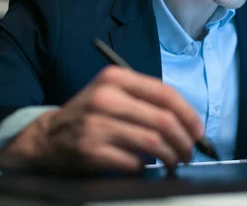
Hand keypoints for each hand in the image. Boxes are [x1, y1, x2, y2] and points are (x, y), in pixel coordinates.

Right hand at [0, 66, 203, 172]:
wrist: (48, 136)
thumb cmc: (91, 115)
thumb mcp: (114, 94)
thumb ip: (147, 101)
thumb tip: (188, 122)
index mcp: (116, 78)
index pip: (165, 93)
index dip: (189, 114)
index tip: (199, 130)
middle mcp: (106, 97)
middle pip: (163, 120)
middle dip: (185, 140)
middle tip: (190, 152)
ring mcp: (96, 124)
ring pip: (153, 143)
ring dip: (171, 156)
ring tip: (175, 161)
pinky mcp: (90, 150)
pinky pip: (134, 163)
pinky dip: (146, 168)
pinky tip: (146, 167)